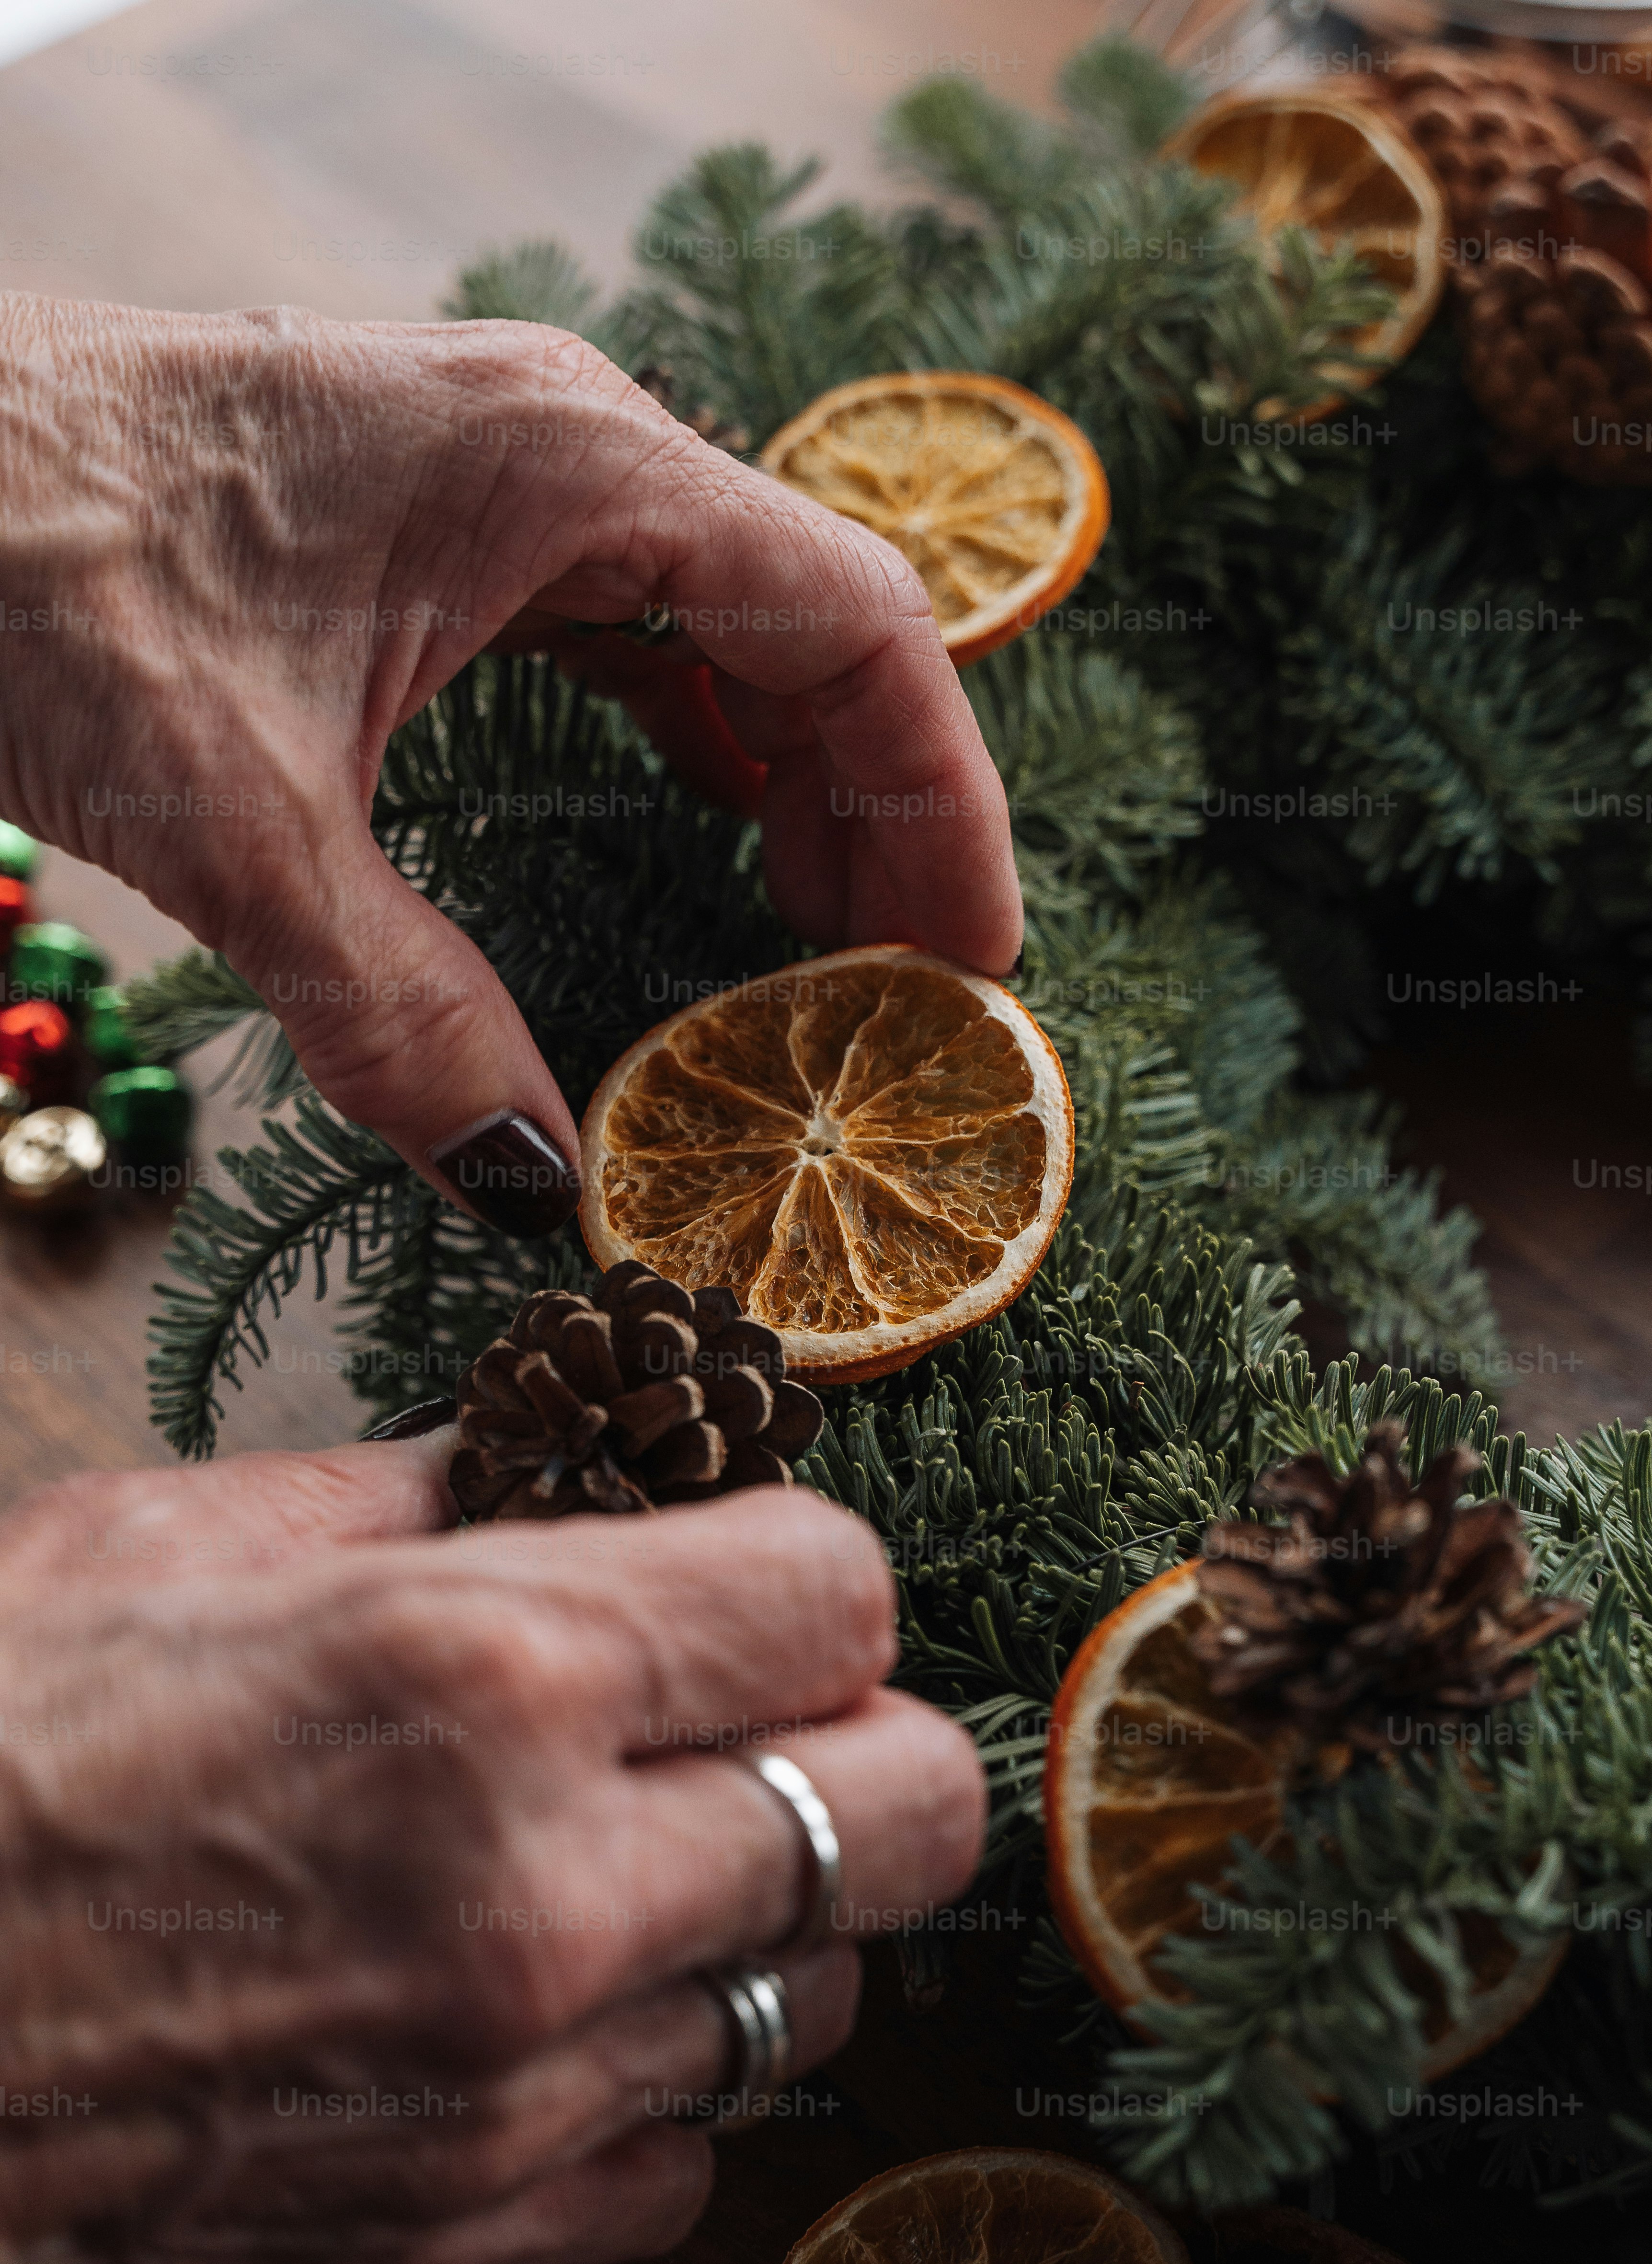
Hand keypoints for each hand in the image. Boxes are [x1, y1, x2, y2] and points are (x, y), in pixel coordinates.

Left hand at [0, 295, 1020, 1233]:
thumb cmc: (20, 559)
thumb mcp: (235, 816)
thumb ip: (400, 1010)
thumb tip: (540, 1181)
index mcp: (570, 462)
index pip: (853, 622)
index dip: (943, 797)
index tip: (972, 959)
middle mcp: (561, 444)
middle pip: (808, 623)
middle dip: (877, 806)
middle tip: (901, 986)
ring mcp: (494, 473)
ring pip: (716, 624)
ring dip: (784, 775)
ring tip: (815, 930)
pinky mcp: (426, 522)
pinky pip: (617, 628)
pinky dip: (680, 739)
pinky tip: (690, 831)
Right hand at [0, 1441, 982, 2263]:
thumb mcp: (157, 1543)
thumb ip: (411, 1493)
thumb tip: (551, 1464)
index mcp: (478, 1675)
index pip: (839, 1597)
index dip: (795, 1563)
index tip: (731, 1568)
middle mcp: (540, 1898)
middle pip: (910, 1811)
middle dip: (851, 1735)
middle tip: (734, 1710)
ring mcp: (513, 2096)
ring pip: (824, 1989)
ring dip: (756, 1907)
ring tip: (622, 1853)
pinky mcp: (460, 2239)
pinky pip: (691, 2151)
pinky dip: (655, 2074)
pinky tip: (539, 2004)